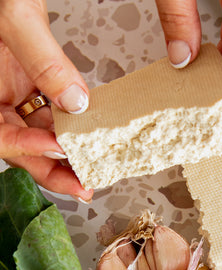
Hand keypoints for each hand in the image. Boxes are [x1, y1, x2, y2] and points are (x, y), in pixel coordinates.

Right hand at [0, 0, 92, 200]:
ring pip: (43, 133)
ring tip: (95, 168)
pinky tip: (94, 135)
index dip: (27, 148)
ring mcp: (15, 91)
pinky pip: (56, 112)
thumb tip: (75, 100)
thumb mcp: (11, 17)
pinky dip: (76, 126)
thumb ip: (42, 58)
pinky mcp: (35, 83)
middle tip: (84, 186)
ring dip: (70, 152)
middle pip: (24, 145)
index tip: (58, 149)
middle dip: (55, 169)